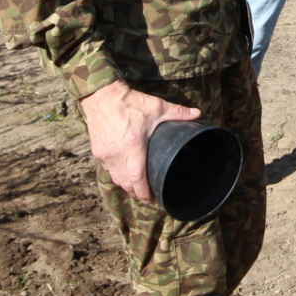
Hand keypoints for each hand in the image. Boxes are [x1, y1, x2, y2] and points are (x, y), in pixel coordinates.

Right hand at [80, 80, 201, 202]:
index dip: (144, 193)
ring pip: (116, 178)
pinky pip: (108, 169)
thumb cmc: (129, 102)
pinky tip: (124, 174)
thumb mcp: (157, 107)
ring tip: (138, 189)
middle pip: (126, 184)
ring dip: (126, 186)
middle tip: (149, 197)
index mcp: (132, 147)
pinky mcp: (97, 152)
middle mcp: (116, 155)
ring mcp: (105, 155)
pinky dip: (117, 174)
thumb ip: (178, 112)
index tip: (153, 200)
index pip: (137, 179)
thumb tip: (198, 114)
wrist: (101, 96)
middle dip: (137, 193)